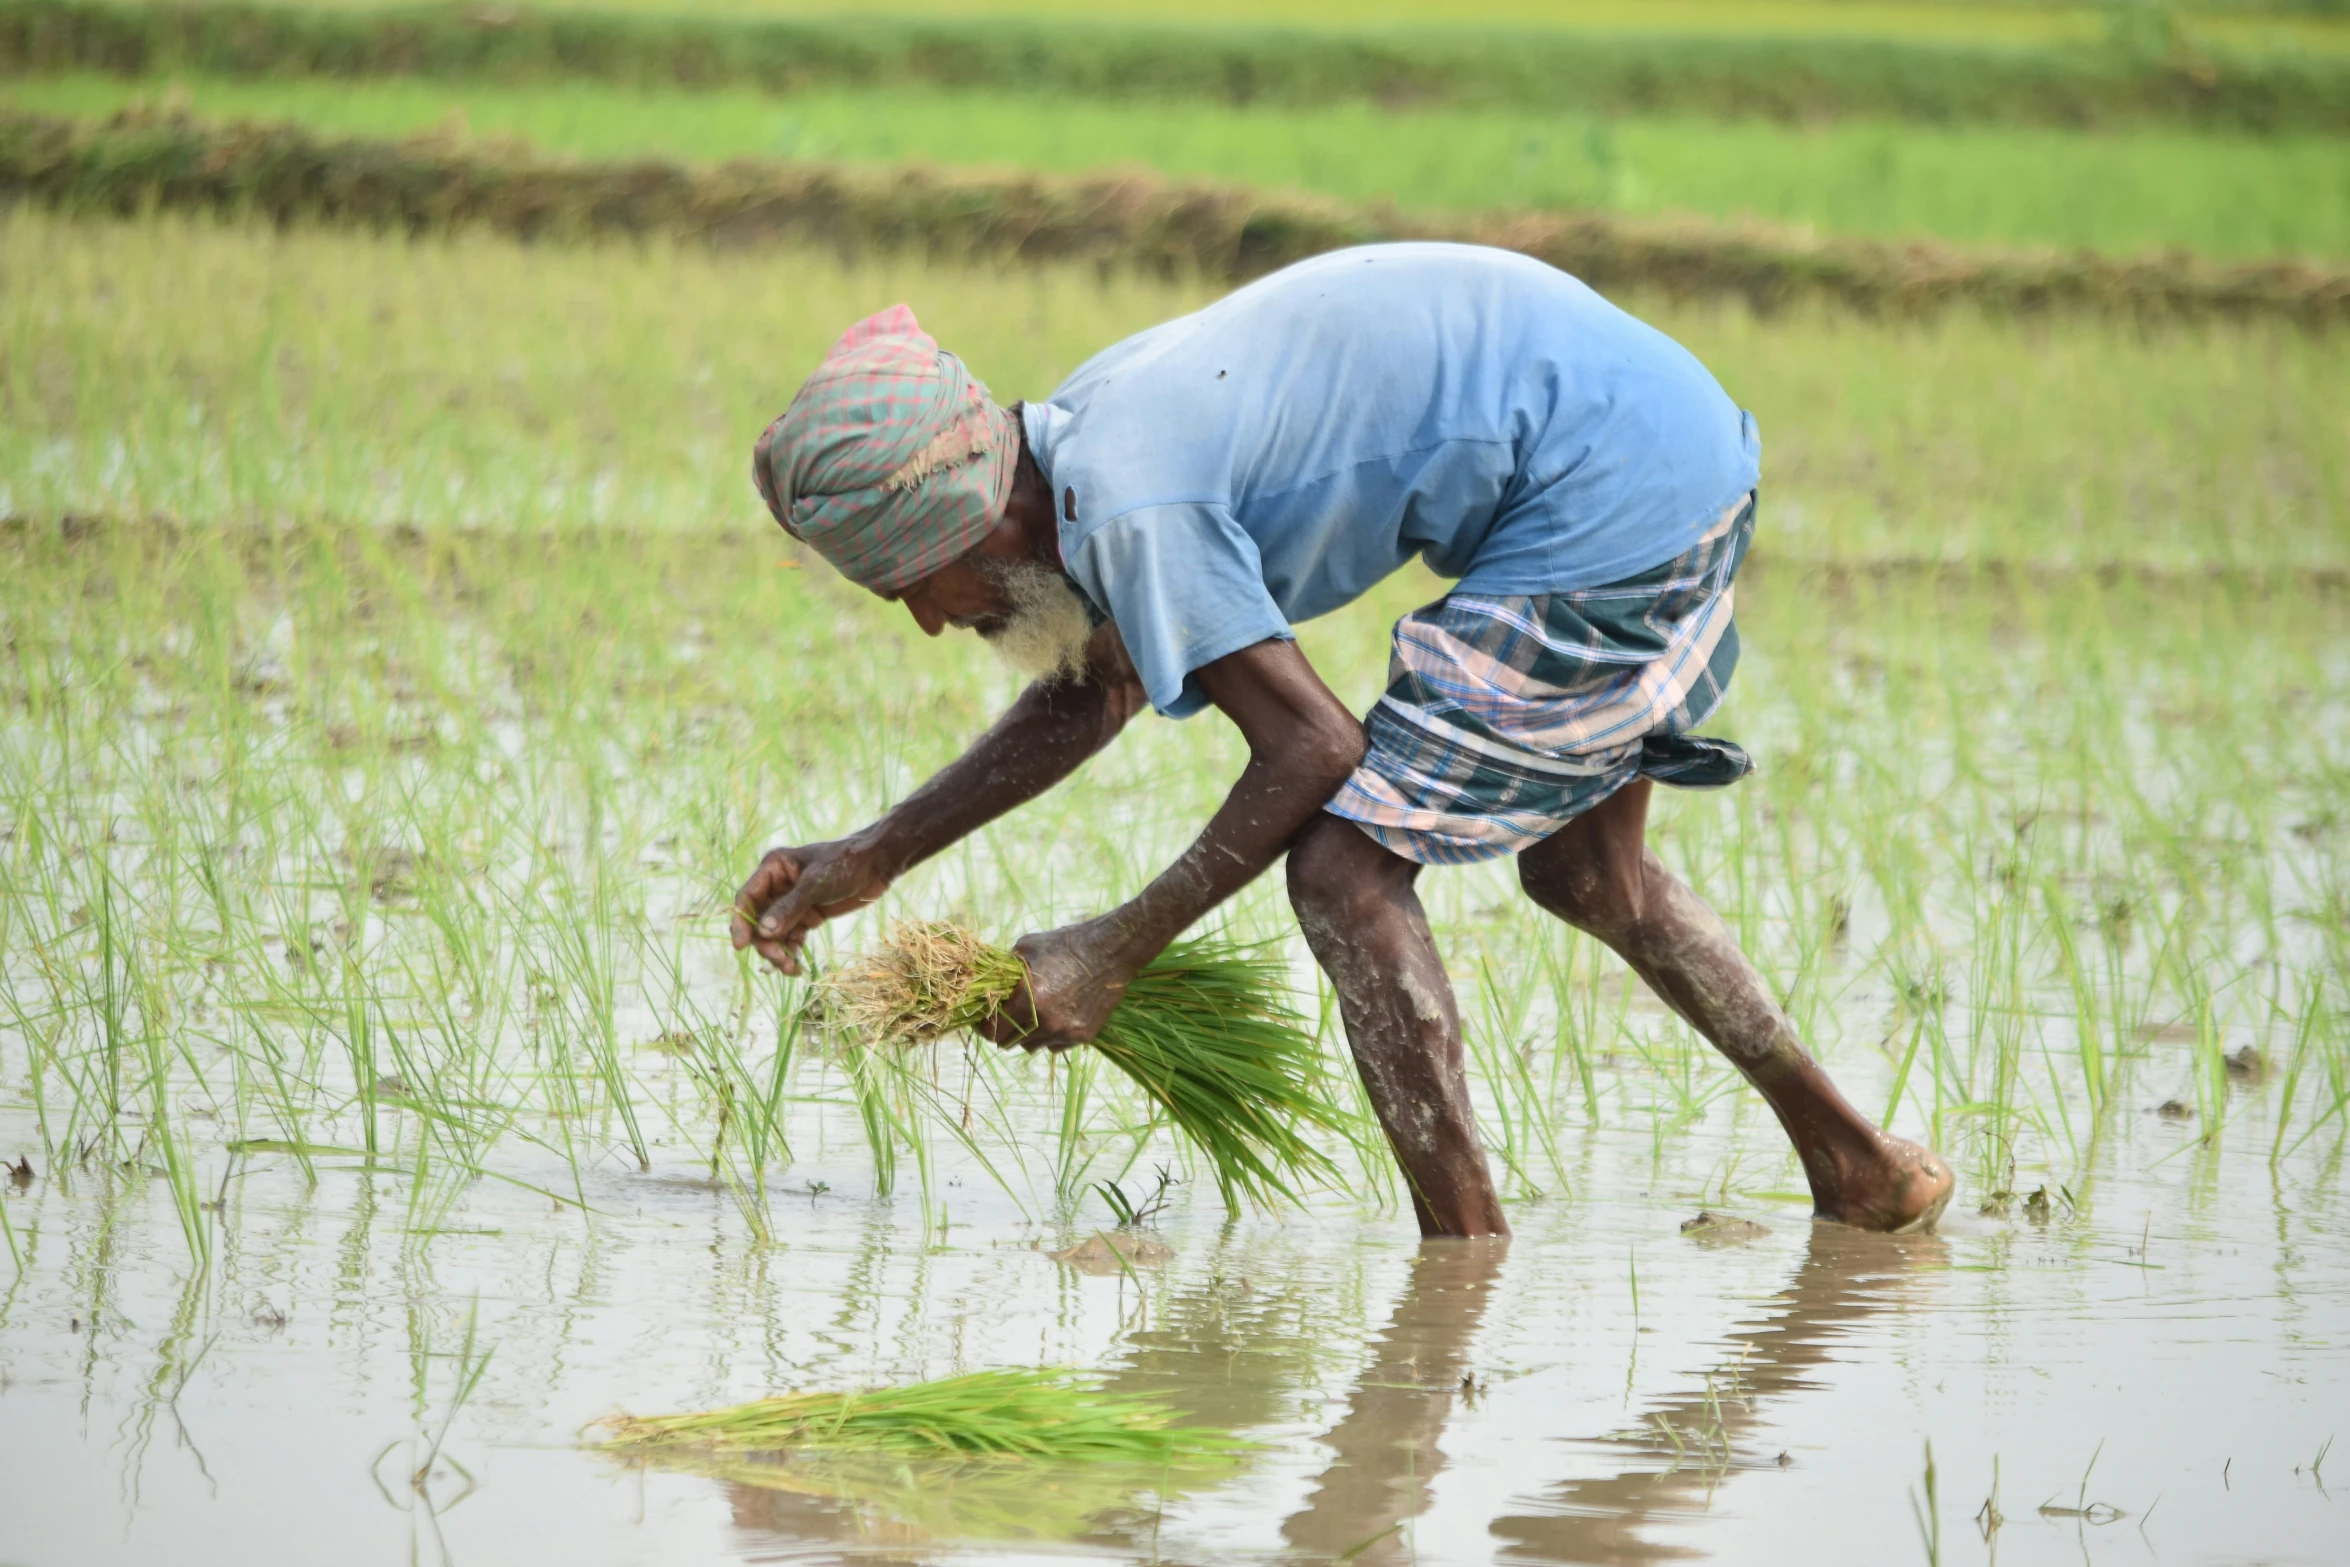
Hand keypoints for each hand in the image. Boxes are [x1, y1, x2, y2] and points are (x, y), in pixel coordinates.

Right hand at [730, 840, 890, 974]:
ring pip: (773, 933)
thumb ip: (790, 907)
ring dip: (777, 952)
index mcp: (772, 868)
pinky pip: (791, 938)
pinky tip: (796, 966)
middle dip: (764, 942)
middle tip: (778, 961)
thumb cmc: (845, 863)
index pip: (747, 897)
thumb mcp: (816, 883)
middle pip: (758, 920)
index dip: (741, 922)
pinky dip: (791, 952)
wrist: (877, 865)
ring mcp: (791, 903)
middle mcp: (777, 886)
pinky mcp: (806, 916)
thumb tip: (763, 932)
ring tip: (790, 969)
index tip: (741, 946)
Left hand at [976, 915, 1140, 1050]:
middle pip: (1008, 1043)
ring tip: (1035, 1012)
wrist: (1110, 951)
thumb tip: (986, 983)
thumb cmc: (1066, 944)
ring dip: (1027, 1034)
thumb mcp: (1027, 948)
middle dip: (1003, 1030)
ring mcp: (1066, 1031)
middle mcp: (1046, 1021)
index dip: (984, 1026)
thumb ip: (1004, 970)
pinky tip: (1056, 1014)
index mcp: (1028, 999)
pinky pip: (1054, 1046)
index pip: (992, 1031)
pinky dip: (1050, 1036)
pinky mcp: (1083, 1036)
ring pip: (1031, 1046)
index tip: (984, 1020)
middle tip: (1007, 1016)